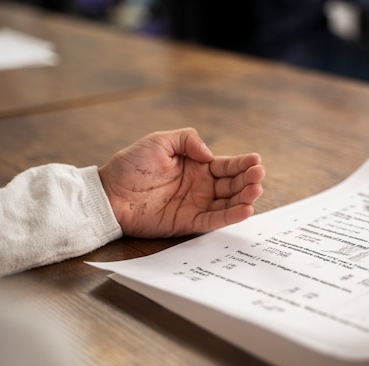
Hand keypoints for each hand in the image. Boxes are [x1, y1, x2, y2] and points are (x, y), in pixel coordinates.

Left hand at [98, 128, 264, 237]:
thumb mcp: (158, 141)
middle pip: (232, 184)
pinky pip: (214, 220)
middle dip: (248, 180)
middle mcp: (201, 185)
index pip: (226, 165)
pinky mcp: (189, 222)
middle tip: (258, 176)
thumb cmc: (130, 166)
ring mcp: (196, 204)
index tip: (256, 161)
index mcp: (196, 165)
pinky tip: (245, 210)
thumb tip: (210, 155)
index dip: (243, 163)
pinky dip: (231, 216)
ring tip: (255, 191)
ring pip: (228, 202)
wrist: (110, 194)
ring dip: (244, 198)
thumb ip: (187, 140)